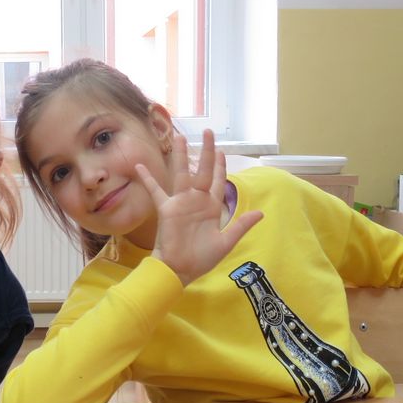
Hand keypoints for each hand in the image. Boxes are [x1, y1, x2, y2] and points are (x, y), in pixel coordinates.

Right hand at [136, 129, 263, 285]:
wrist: (180, 269)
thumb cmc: (201, 259)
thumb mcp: (226, 242)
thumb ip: (241, 225)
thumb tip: (261, 213)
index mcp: (212, 207)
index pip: (219, 181)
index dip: (221, 167)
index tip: (222, 151)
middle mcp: (197, 201)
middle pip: (203, 171)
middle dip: (207, 152)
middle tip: (209, 132)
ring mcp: (181, 203)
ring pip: (182, 174)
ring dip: (181, 156)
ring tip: (181, 138)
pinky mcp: (167, 208)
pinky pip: (157, 190)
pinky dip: (148, 179)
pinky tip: (140, 166)